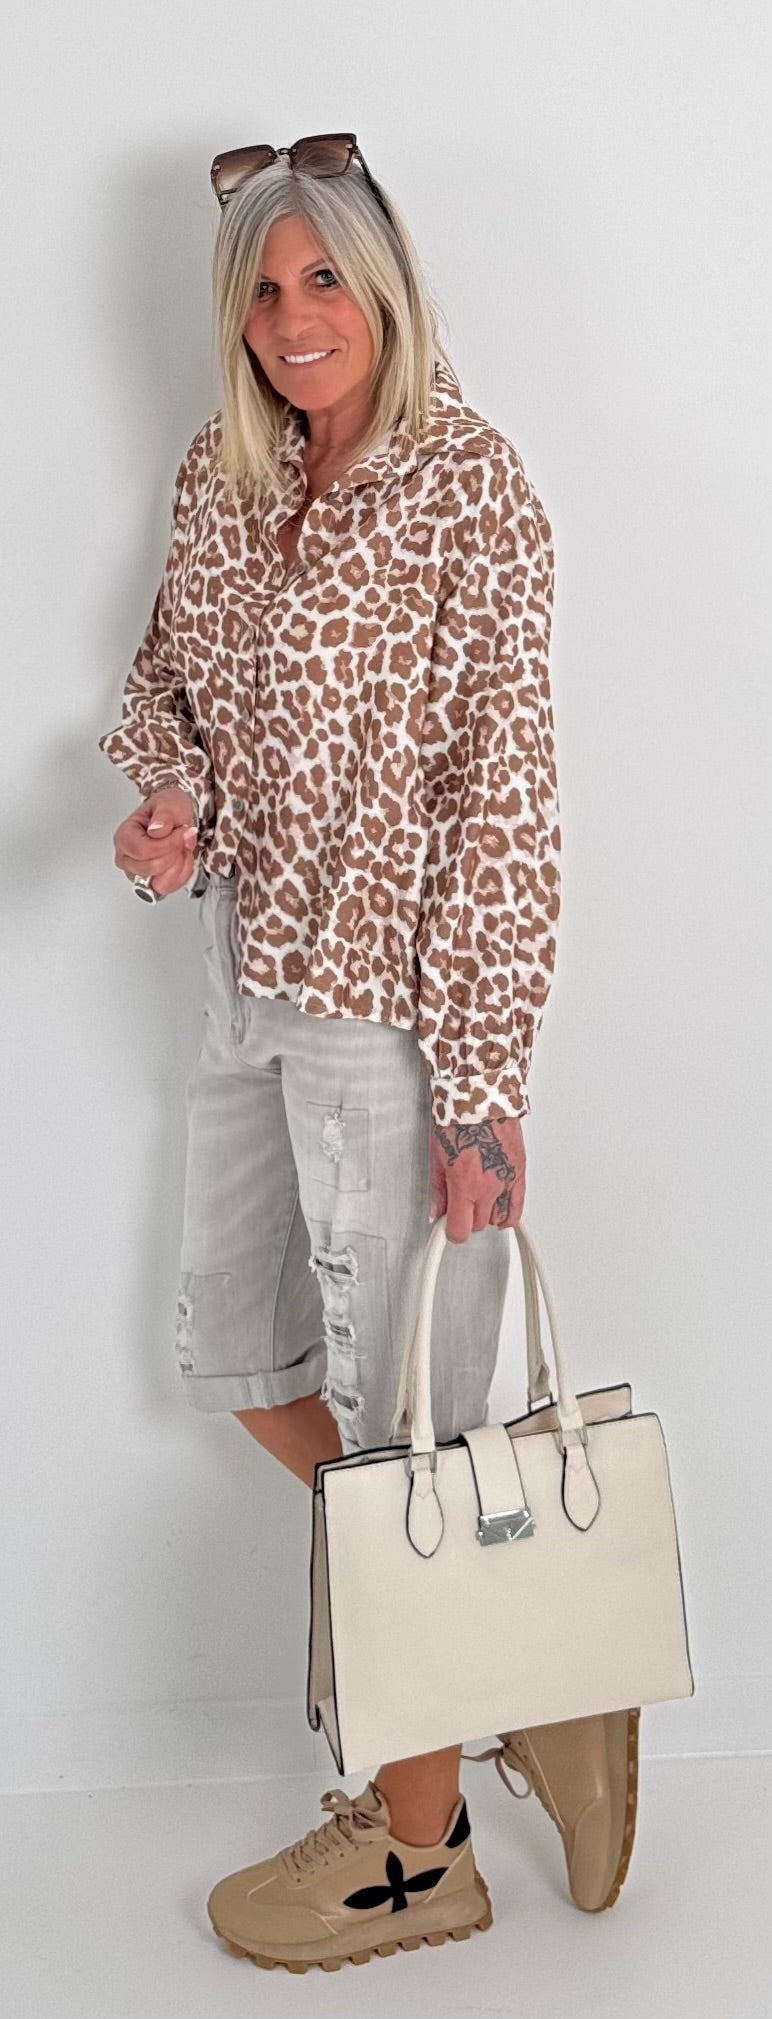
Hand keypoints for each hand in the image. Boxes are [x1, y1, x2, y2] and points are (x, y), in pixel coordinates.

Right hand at [112, 787, 199, 897]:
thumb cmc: (168, 810)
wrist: (176, 818)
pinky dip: (181, 874)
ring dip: (179, 865)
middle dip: (174, 853)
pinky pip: (168, 888)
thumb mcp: (169, 803)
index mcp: (124, 837)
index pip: (143, 850)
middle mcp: (126, 858)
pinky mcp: (150, 884)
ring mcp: (137, 873)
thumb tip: (156, 830)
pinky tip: (181, 858)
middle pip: (152, 868)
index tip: (181, 831)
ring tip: (181, 847)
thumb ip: (164, 815)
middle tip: (182, 837)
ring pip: (160, 882)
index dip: (167, 844)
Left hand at [429, 1117, 525, 1243]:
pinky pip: (517, 1206)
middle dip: (467, 1219)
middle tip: (458, 1205)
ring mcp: (507, 1179)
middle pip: (479, 1225)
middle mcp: (489, 1185)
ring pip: (499, 1218)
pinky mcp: (520, 1171)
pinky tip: (498, 1210)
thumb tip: (437, 1211)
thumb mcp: (437, 1157)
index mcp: (465, 1184)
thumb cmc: (457, 1119)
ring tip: (477, 1199)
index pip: (461, 1229)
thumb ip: (438, 1190)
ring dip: (487, 1213)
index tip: (447, 1227)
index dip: (452, 1232)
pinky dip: (508, 1213)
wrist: (480, 1096)